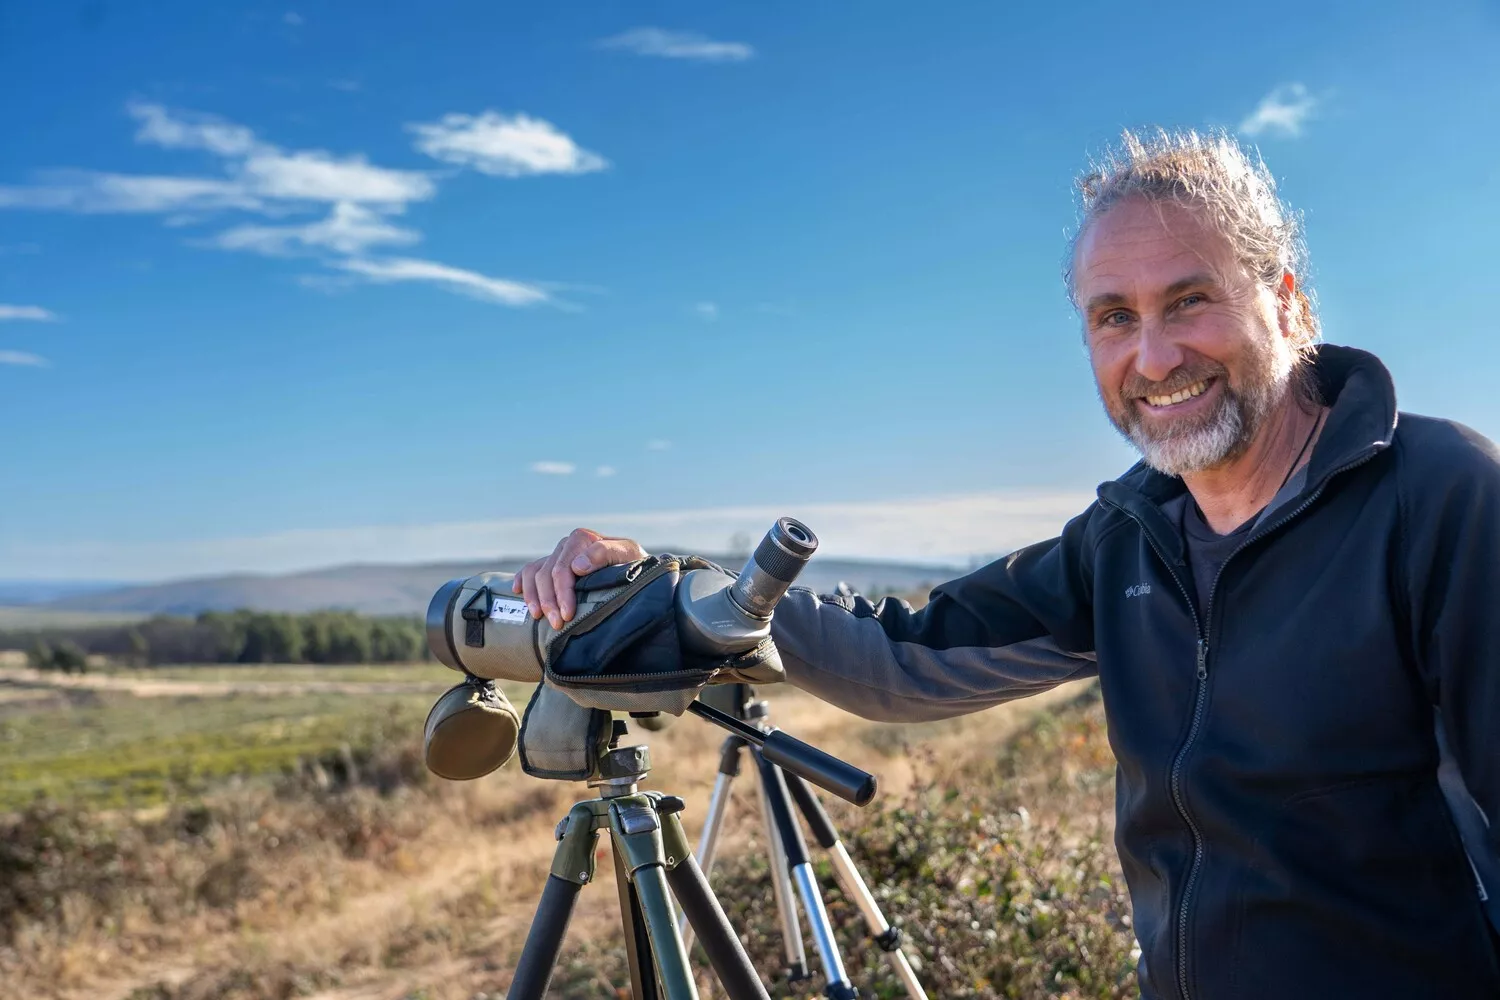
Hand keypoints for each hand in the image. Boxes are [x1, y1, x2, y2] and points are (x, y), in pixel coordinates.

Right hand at [512, 529, 648, 629]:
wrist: (635, 566)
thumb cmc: (633, 563)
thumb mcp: (628, 555)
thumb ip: (605, 554)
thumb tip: (578, 565)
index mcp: (583, 539)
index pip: (563, 568)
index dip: (562, 593)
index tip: (567, 614)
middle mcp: (567, 544)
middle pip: (546, 574)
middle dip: (549, 601)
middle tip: (557, 624)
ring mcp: (558, 554)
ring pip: (533, 573)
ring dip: (533, 597)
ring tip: (539, 617)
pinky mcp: (552, 564)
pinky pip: (529, 570)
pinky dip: (521, 581)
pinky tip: (517, 592)